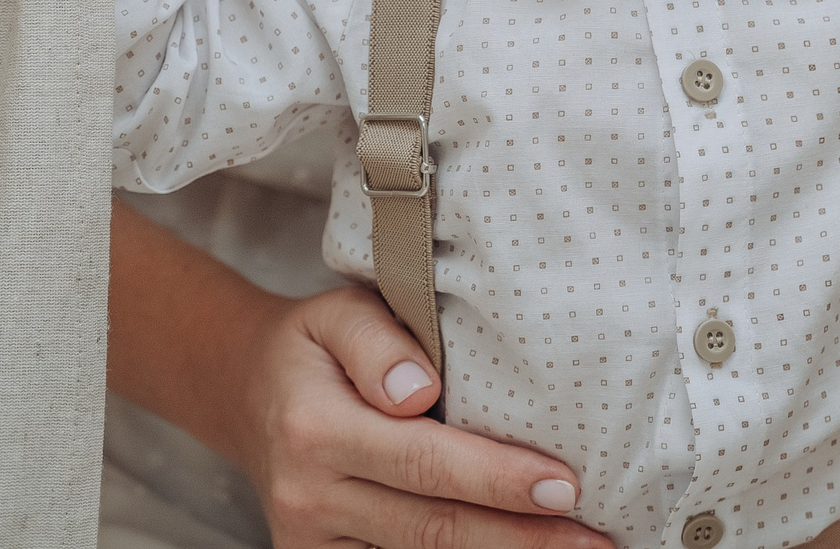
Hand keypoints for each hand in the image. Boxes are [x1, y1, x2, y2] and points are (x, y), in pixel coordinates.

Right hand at [233, 286, 611, 548]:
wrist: (245, 394)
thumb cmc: (313, 347)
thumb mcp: (335, 314)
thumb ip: (376, 341)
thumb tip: (418, 390)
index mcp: (315, 429)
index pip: (424, 461)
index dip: (497, 478)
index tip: (564, 486)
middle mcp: (310, 495)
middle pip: (433, 528)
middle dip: (520, 538)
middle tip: (594, 541)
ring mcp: (312, 541)